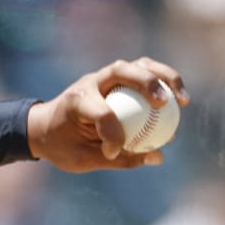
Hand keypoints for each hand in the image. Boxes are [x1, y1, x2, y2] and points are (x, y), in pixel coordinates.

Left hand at [26, 57, 189, 171]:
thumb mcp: (82, 159)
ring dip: (164, 76)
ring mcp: (103, 78)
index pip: (102, 114)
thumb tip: (158, 157)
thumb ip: (119, 159)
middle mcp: (90, 83)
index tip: (111, 154)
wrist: (42, 127)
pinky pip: (143, 74)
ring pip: (137, 65)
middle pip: (122, 70)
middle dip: (147, 83)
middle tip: (166, 104)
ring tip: (183, 100)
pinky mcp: (114, 80)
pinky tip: (178, 101)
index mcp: (76, 102)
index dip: (113, 137)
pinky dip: (162, 82)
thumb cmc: (61, 145)